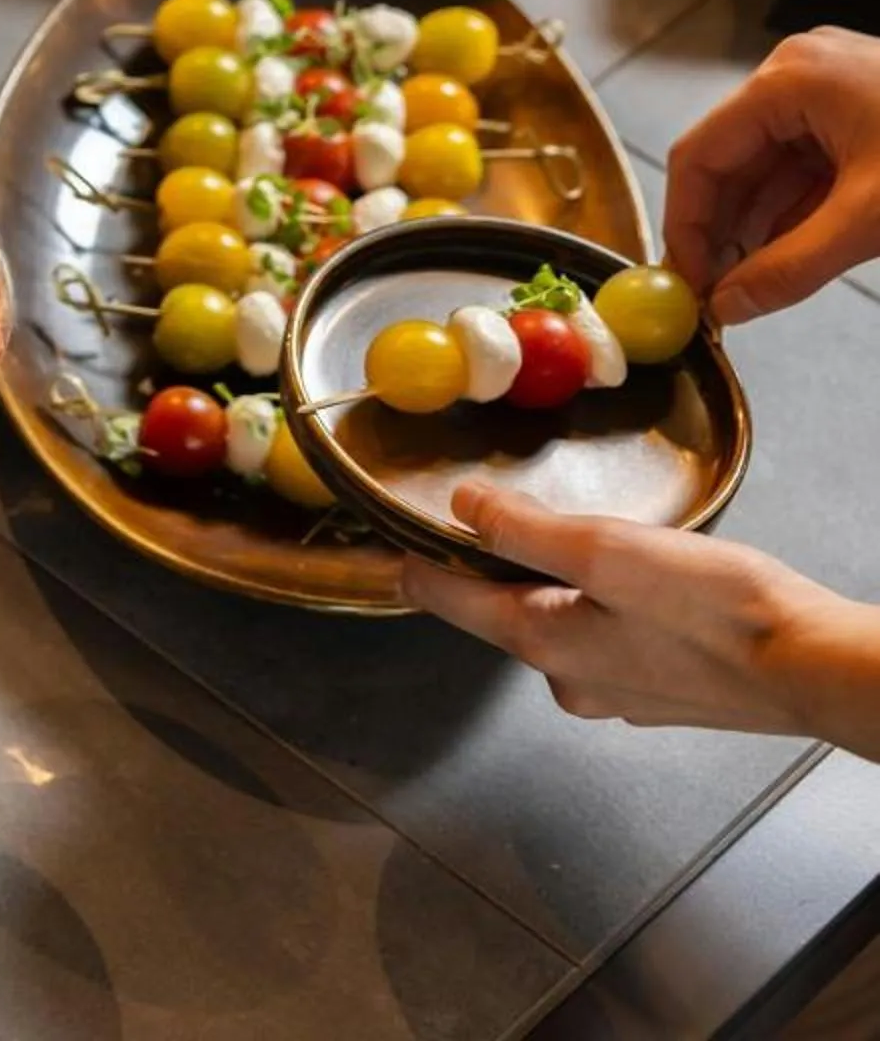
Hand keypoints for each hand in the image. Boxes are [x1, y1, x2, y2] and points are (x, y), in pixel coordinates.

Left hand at [403, 482, 879, 742]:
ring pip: (557, 624)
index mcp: (540, 644)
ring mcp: (616, 694)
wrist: (815, 669)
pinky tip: (643, 586)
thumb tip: (463, 507)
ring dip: (559, 583)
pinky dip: (606, 607)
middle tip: (502, 516)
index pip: (444, 599)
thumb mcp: (607, 550)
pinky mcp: (661, 693)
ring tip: (590, 544)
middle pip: (500, 611)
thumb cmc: (718, 611)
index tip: (385, 538)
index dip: (412, 560)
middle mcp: (567, 681)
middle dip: (497, 565)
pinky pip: (607, 639)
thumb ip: (524, 528)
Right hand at [664, 27, 879, 325]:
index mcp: (788, 80)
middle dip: (723, 229)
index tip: (686, 284)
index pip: (700, 155)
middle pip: (731, 158)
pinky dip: (797, 208)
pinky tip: (793, 252)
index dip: (685, 225)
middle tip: (718, 293)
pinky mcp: (860, 106)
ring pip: (769, 163)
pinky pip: (807, 160)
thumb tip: (728, 310)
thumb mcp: (869, 222)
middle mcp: (798, 72)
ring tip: (756, 283)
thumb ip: (789, 268)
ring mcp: (830, 85)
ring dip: (760, 224)